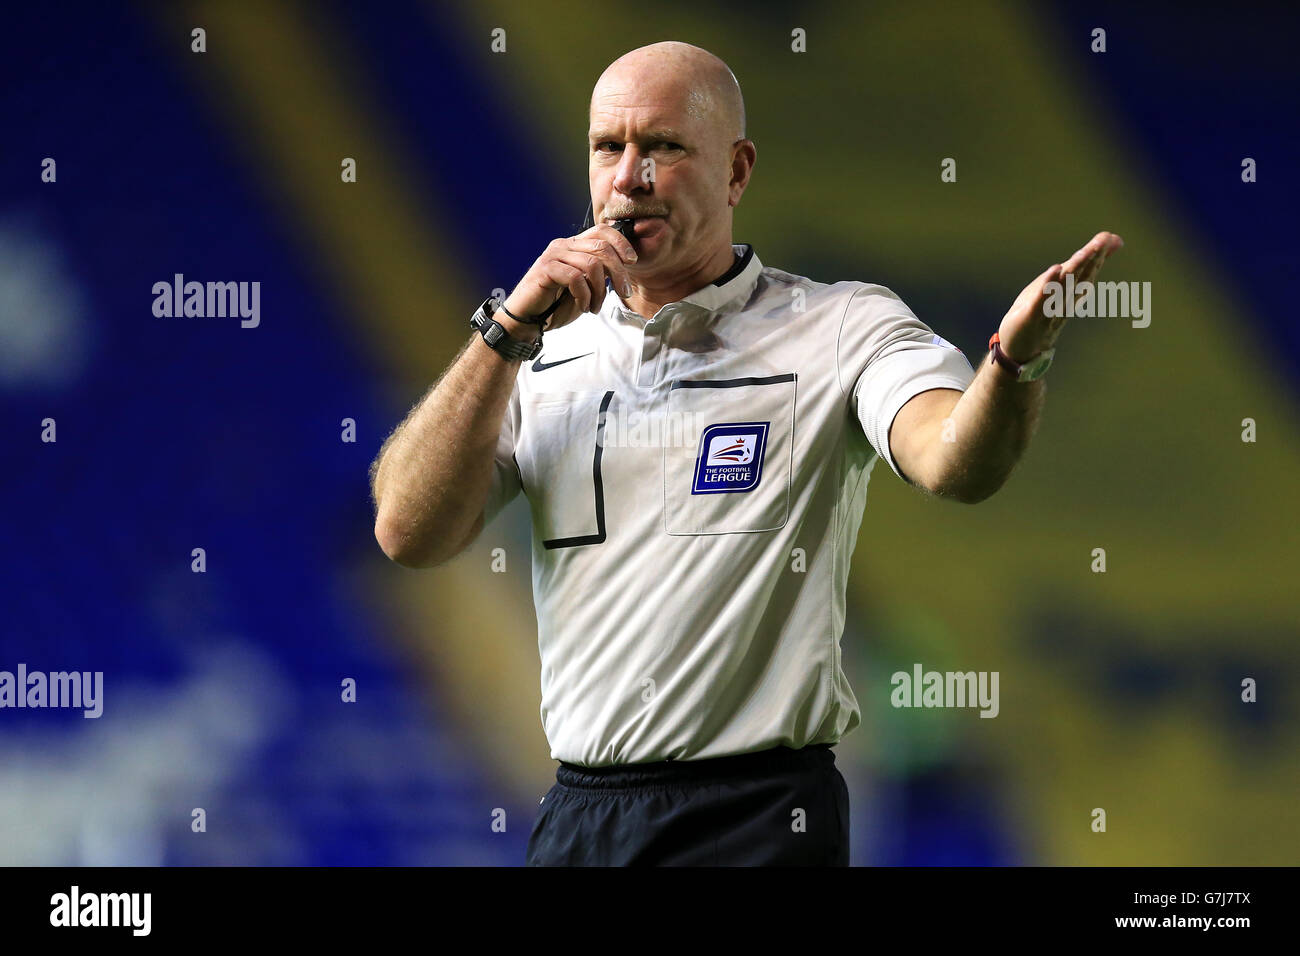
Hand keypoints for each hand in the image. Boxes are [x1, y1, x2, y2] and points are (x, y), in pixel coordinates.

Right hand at [502, 223, 637, 331]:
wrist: (528, 320)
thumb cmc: (555, 304)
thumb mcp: (585, 287)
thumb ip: (599, 274)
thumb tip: (622, 270)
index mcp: (573, 245)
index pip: (602, 230)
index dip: (621, 242)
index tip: (632, 261)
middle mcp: (563, 245)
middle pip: (602, 247)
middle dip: (619, 272)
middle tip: (624, 292)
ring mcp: (553, 255)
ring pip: (592, 264)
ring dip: (600, 290)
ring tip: (594, 307)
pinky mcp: (545, 269)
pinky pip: (576, 277)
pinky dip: (584, 295)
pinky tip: (582, 306)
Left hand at [996, 231, 1123, 363]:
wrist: (1021, 349)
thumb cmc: (1042, 313)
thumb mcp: (1061, 287)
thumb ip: (1081, 268)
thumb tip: (1108, 248)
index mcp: (1071, 294)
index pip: (1087, 272)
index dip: (1099, 255)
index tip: (1111, 238)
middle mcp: (1063, 301)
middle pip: (1080, 278)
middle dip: (1091, 259)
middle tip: (1103, 241)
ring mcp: (1048, 309)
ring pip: (1064, 287)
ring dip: (1074, 269)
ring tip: (1084, 251)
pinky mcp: (1031, 316)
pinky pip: (1042, 301)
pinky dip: (1049, 286)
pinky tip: (1054, 270)